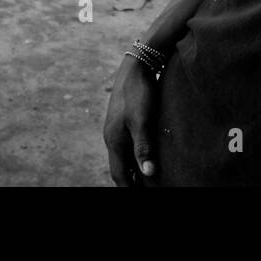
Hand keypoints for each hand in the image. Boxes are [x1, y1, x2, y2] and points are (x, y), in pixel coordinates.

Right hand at [104, 55, 160, 185]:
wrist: (137, 65)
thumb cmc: (139, 92)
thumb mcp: (142, 120)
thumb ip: (144, 147)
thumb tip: (148, 174)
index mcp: (114, 140)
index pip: (119, 174)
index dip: (129, 188)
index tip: (141, 195)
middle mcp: (112, 136)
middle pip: (120, 167)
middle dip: (131, 182)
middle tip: (147, 189)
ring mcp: (117, 127)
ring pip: (124, 156)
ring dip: (134, 169)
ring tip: (147, 180)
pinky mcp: (124, 119)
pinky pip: (128, 145)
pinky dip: (136, 156)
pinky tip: (146, 155)